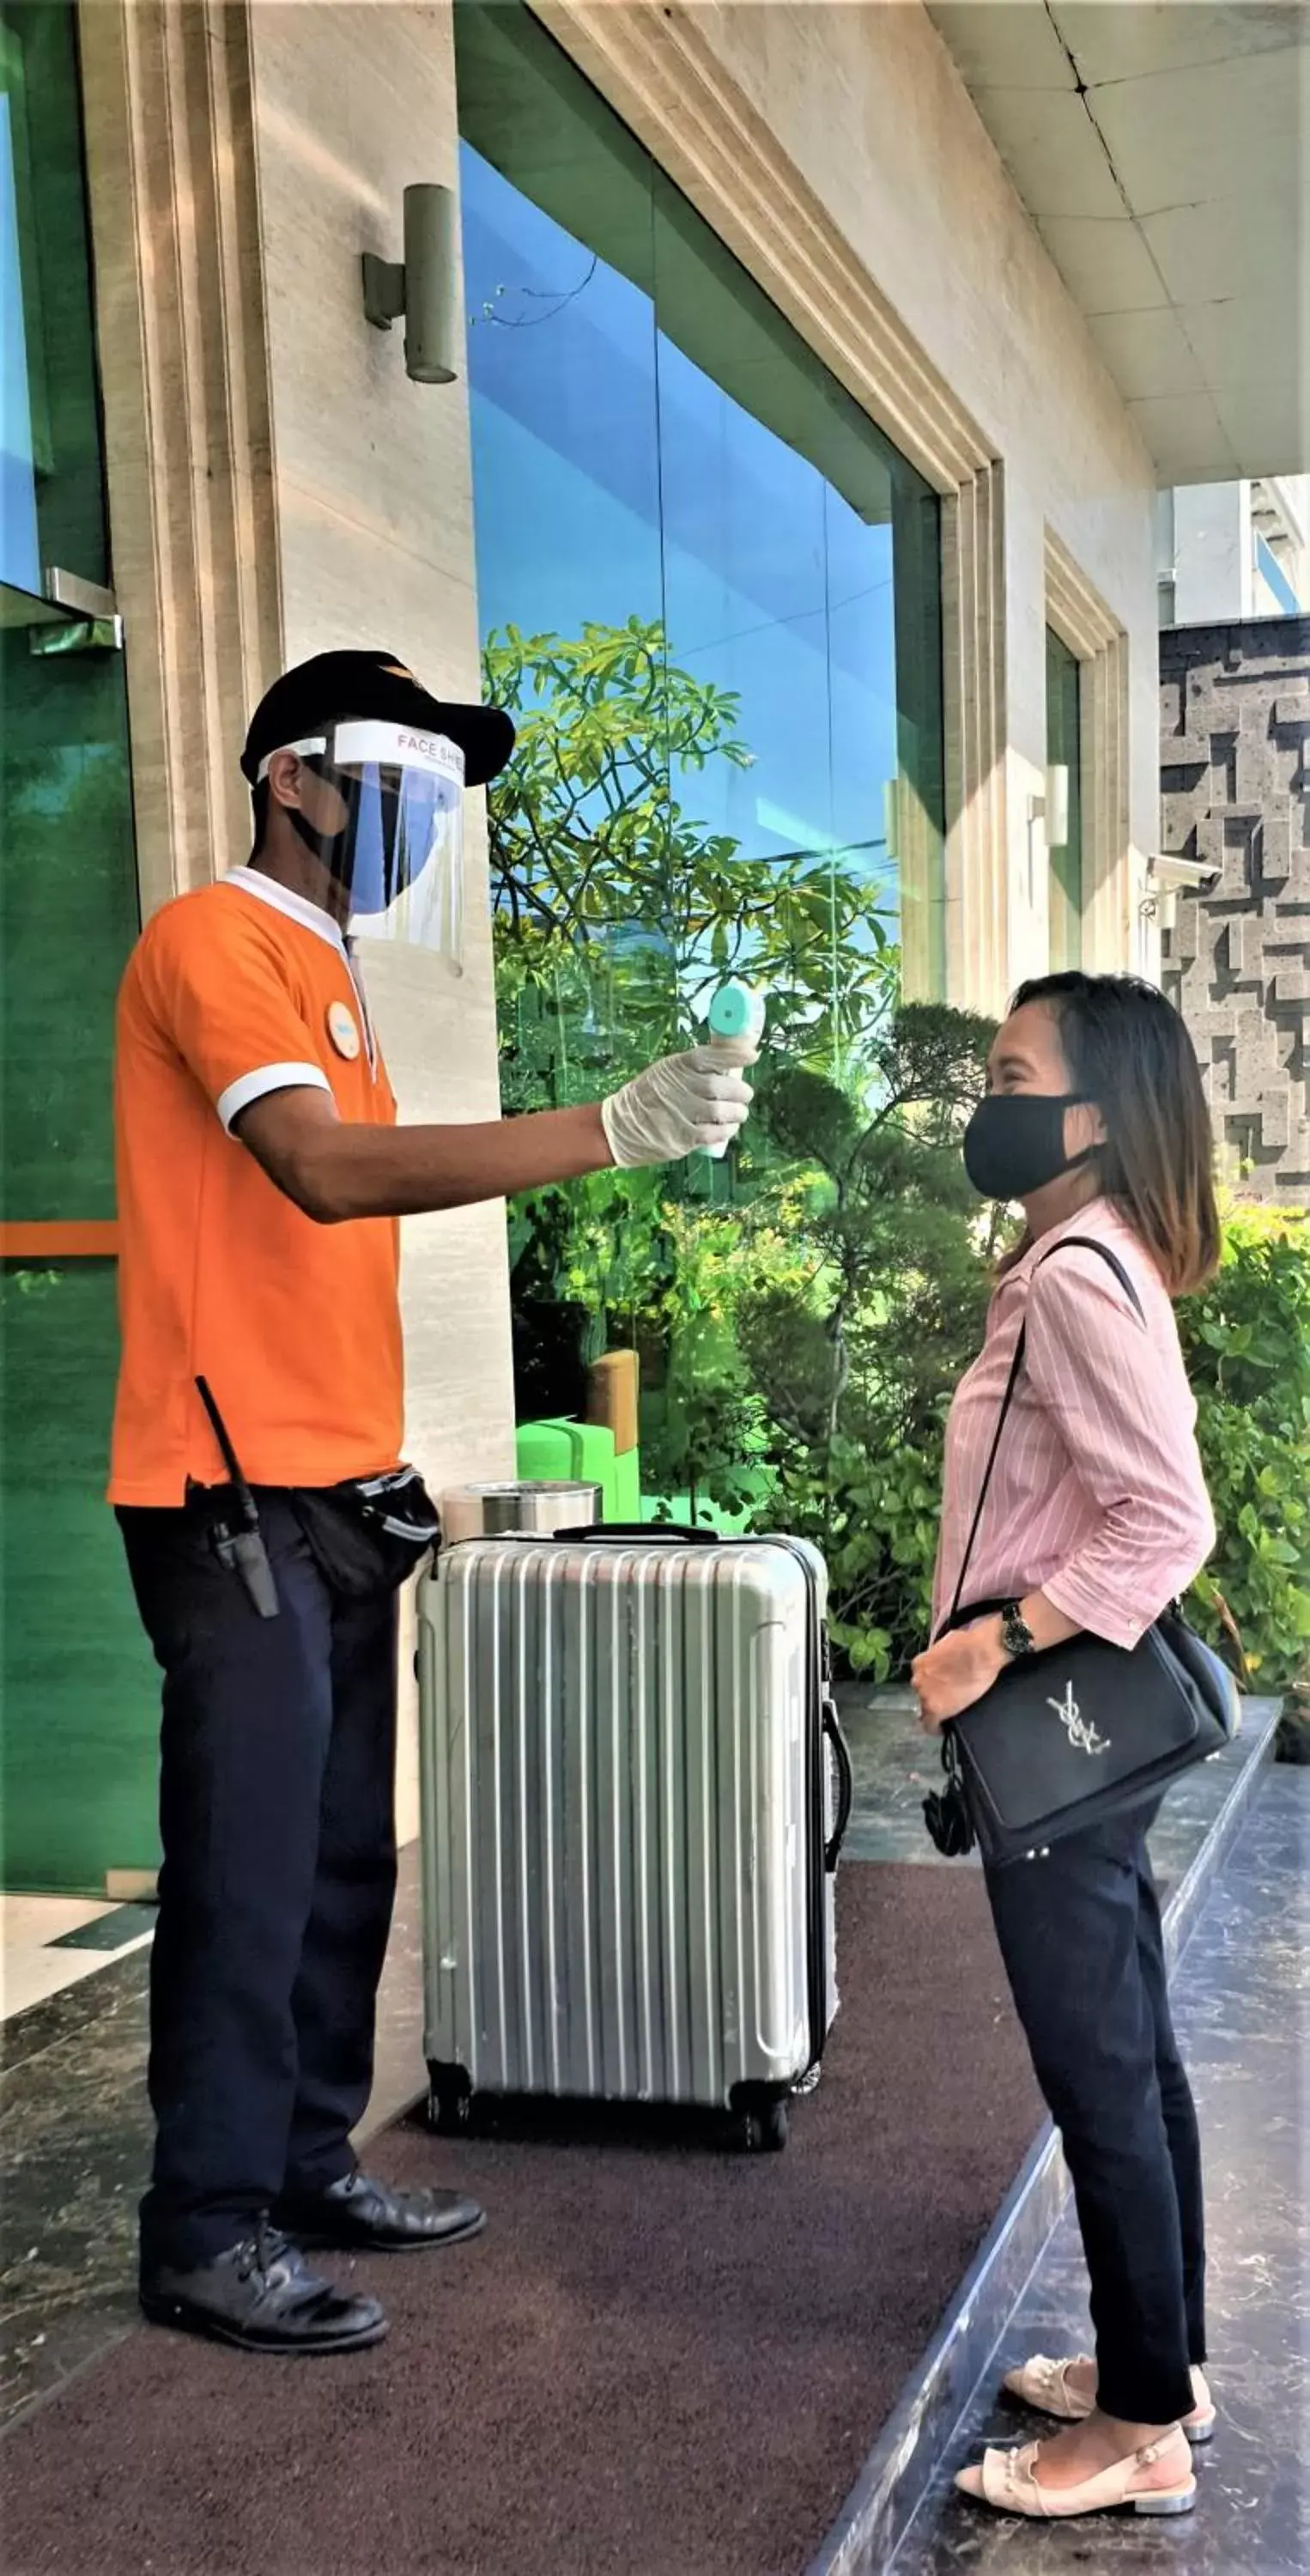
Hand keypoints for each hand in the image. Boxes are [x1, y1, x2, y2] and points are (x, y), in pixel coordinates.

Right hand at [601, 1047, 753, 1168]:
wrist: (620, 1126)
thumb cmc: (649, 1095)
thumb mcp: (666, 1071)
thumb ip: (694, 1067)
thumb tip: (732, 1061)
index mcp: (676, 1067)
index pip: (710, 1056)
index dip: (735, 1055)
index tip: (752, 1056)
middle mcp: (679, 1087)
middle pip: (721, 1087)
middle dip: (741, 1092)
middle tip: (745, 1095)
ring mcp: (680, 1114)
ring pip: (722, 1112)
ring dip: (737, 1113)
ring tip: (738, 1113)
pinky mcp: (681, 1138)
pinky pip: (714, 1133)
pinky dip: (726, 1131)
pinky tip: (728, 1128)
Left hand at [911, 1621, 1006, 1731]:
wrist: (981, 1653)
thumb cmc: (969, 1644)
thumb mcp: (946, 1644)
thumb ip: (938, 1656)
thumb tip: (944, 1661)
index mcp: (919, 1664)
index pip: (920, 1681)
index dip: (930, 1686)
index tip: (938, 1691)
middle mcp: (917, 1680)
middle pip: (921, 1694)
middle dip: (932, 1696)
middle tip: (947, 1698)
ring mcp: (925, 1695)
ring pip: (925, 1709)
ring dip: (936, 1710)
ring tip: (950, 1712)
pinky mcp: (935, 1709)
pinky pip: (930, 1725)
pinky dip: (936, 1728)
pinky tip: (944, 1729)